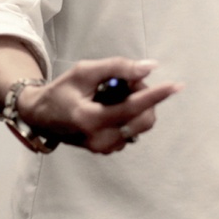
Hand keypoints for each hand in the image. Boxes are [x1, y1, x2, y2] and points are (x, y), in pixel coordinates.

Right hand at [18, 57, 182, 154]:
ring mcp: (104, 148)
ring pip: (141, 125)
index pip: (132, 107)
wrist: (42, 117)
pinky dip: (131, 116)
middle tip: (128, 82)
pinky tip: (113, 108)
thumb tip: (149, 68)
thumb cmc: (62, 91)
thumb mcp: (84, 71)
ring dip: (139, 106)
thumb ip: (117, 67)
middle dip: (145, 97)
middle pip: (144, 119)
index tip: (177, 86)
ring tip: (117, 95)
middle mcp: (100, 139)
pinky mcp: (107, 150)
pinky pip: (132, 131)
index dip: (156, 95)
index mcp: (90, 119)